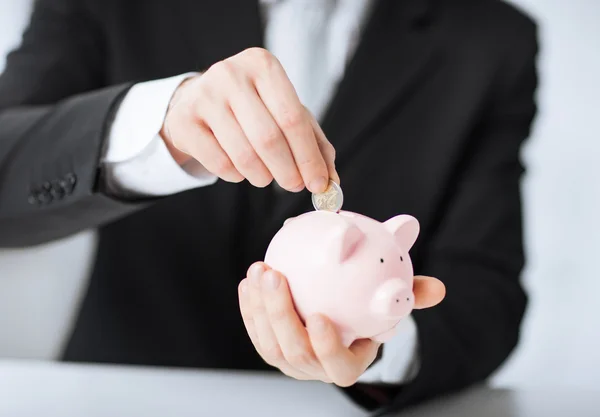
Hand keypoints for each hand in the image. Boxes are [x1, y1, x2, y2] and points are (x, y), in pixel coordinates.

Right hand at [160, 47, 338, 193]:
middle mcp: (231, 74)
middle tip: (294, 186)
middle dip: (287, 171)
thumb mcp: (286, 113)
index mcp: (263, 65)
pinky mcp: (183, 121)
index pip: (293, 119)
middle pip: (268, 138)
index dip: (308, 157)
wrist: (197, 100)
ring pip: (243, 155)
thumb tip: (330, 181)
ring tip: (266, 177)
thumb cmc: (252, 107)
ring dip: (262, 176)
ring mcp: (204, 97)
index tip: (319, 184)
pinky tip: (240, 169)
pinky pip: (220, 164)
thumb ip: (314, 143)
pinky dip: (236, 176)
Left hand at [238, 262, 444, 386]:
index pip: (338, 364)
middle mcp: (316, 369)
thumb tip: (438, 288)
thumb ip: (410, 294)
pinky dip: (250, 307)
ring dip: (260, 306)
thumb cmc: (367, 311)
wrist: (340, 318)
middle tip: (276, 275)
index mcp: (348, 364)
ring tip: (260, 270)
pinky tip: (249, 280)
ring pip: (269, 342)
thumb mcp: (390, 301)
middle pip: (295, 350)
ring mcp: (290, 363)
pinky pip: (256, 331)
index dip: (327, 346)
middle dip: (280, 314)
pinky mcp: (271, 349)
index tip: (320, 317)